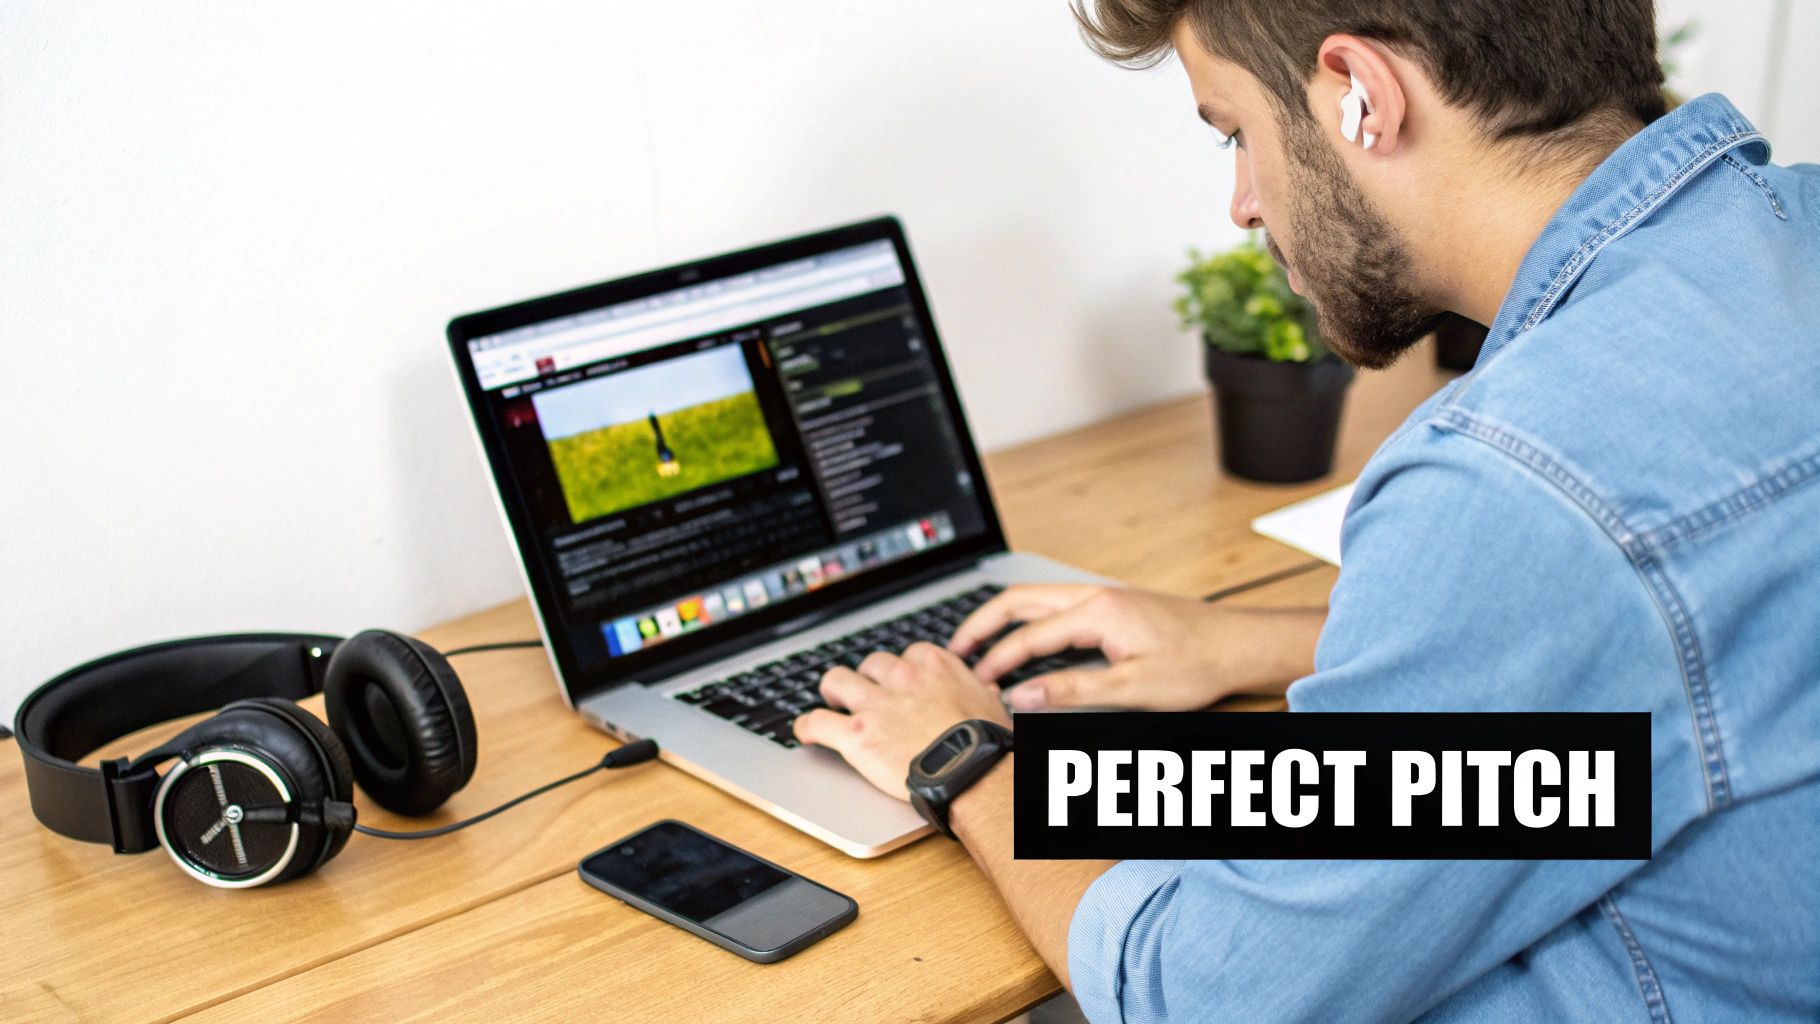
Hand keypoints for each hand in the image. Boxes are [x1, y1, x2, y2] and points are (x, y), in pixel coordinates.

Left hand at [793, 642, 1010, 799]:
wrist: (972, 772)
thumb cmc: (985, 744)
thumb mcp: (992, 707)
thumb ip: (980, 693)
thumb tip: (985, 690)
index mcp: (935, 666)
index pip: (908, 654)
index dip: (900, 671)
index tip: (899, 683)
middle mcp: (902, 678)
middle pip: (870, 664)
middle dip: (867, 680)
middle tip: (865, 695)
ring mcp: (875, 705)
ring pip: (836, 681)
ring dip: (833, 692)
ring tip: (832, 703)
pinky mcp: (855, 734)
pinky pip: (816, 722)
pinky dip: (806, 727)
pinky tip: (804, 732)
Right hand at [948, 584, 1318, 711]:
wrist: (1240, 645)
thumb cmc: (1198, 665)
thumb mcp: (1133, 690)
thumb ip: (1071, 691)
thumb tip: (1022, 696)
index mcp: (1098, 612)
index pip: (1029, 637)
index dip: (997, 662)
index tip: (974, 683)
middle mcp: (1096, 596)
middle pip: (1020, 600)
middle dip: (982, 623)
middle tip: (955, 648)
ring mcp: (1105, 597)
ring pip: (1038, 599)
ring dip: (1004, 619)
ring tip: (979, 643)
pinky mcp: (1114, 605)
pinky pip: (1057, 605)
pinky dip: (1029, 620)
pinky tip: (1025, 641)